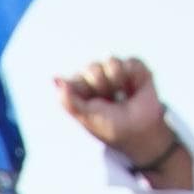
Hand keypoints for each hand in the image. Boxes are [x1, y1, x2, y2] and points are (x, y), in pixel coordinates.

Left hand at [56, 55, 175, 171]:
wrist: (139, 132)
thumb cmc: (109, 127)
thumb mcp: (85, 117)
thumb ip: (68, 100)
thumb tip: (54, 78)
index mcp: (81, 87)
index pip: (76, 77)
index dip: (85, 91)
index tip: (92, 106)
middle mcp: (97, 76)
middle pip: (92, 67)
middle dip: (101, 86)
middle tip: (108, 101)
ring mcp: (115, 70)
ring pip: (110, 61)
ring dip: (116, 81)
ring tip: (121, 95)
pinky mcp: (135, 68)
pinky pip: (130, 62)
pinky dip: (132, 77)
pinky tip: (133, 90)